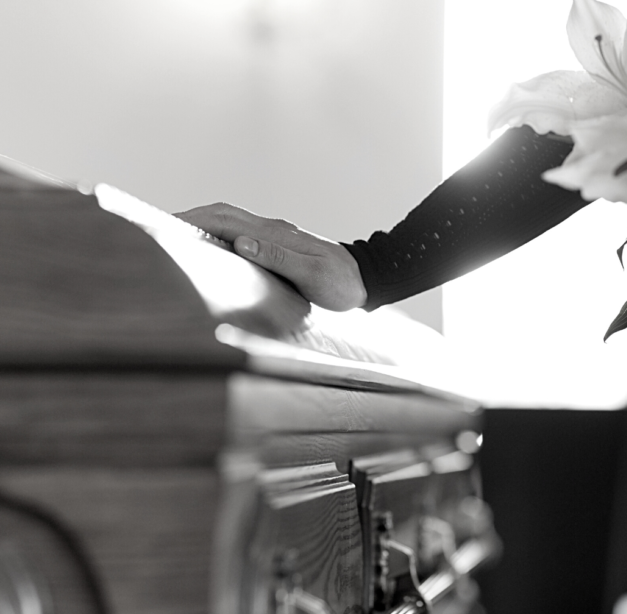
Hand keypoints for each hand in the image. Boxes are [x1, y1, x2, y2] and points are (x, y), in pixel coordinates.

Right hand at [175, 203, 366, 310]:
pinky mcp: (278, 247)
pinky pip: (240, 236)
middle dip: (188, 219)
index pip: (224, 219)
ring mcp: (275, 237)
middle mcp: (272, 230)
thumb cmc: (343, 284)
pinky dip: (217, 237)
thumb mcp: (313, 276)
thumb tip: (241, 242)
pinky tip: (207, 250)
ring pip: (229, 223)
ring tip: (174, 238)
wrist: (368, 282)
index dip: (192, 219)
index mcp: (275, 234)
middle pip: (221, 215)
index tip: (164, 224)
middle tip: (157, 229)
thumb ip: (279, 258)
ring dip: (201, 226)